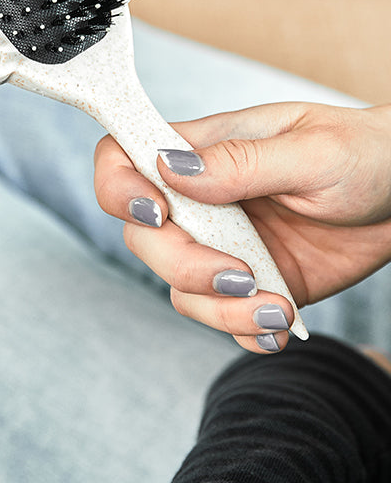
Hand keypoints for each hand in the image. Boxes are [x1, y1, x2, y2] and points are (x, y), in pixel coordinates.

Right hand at [94, 102, 390, 352]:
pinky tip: (279, 323)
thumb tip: (170, 169)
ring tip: (274, 307)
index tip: (157, 213)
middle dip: (181, 264)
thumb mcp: (312, 151)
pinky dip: (242, 332)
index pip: (122, 158)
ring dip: (217, 308)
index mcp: (203, 151)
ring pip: (176, 285)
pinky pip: (220, 317)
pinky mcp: (251, 282)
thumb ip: (241, 162)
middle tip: (239, 274)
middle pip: (143, 235)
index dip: (117, 188)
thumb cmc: (365, 153)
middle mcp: (201, 199)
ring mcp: (223, 243)